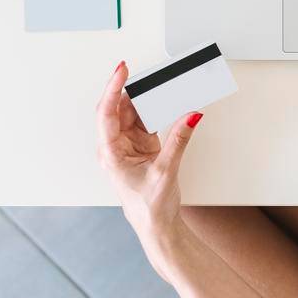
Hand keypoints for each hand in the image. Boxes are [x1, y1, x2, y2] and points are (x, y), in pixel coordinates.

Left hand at [94, 61, 200, 266]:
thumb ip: (179, 140)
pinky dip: (157, 112)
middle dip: (134, 91)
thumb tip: (190, 116)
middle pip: (121, 108)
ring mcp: (128, 145)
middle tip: (150, 75)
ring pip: (134, 113)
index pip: (107, 112)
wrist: (156, 227)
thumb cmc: (149, 207)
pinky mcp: (142, 146)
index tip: (122, 70)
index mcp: (110, 152)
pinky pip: (147, 121)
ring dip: (147, 101)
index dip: (113, 88)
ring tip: (161, 87)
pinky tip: (166, 104)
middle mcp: (115, 146)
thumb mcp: (165, 171)